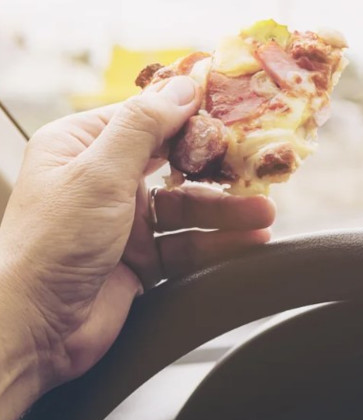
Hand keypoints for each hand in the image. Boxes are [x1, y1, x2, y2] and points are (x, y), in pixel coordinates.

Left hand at [0, 77, 274, 419]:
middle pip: (174, 166)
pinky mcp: (140, 262)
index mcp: (80, 147)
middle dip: (217, 171)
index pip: (146, 120)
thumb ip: (145, 126)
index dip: (190, 117)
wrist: (36, 328)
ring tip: (264, 215)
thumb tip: (183, 85)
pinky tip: (248, 242)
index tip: (235, 113)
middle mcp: (101, 182)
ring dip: (227, 212)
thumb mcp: (99, 172)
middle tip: (256, 169)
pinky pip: (189, 246)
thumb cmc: (50, 243)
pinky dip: (220, 244)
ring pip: (188, 209)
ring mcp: (122, 224)